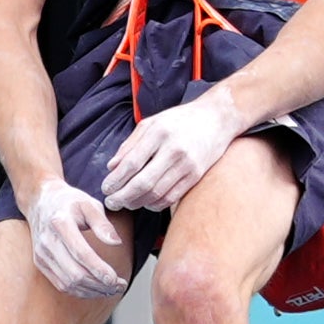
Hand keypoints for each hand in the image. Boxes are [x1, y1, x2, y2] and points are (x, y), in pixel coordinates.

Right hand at [25, 181, 131, 299]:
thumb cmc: (69, 201)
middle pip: (75, 273)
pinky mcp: (40, 263)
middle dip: (99, 284)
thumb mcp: (89, 204)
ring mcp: (41, 254)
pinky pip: (60, 284)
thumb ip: (103, 224)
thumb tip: (116, 243)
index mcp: (60, 223)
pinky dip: (79, 291)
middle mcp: (48, 241)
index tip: (117, 280)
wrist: (41, 201)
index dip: (99, 270)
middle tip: (120, 286)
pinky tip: (95, 289)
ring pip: (68, 283)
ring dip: (92, 291)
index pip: (81, 253)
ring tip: (111, 289)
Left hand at [100, 88, 248, 210]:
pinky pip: (171, 197)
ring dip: (137, 202)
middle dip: (123, 197)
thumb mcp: (151, 123)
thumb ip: (130, 144)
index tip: (106, 188)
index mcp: (158, 133)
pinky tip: (146, 202)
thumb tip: (111, 167)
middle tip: (112, 202)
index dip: (115, 180)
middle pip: (142, 182)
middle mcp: (173, 150)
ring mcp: (187, 164)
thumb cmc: (180, 120)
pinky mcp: (196, 176)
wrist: (217, 118)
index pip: (131, 163)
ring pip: (156, 193)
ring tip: (126, 202)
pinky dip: (155, 204)